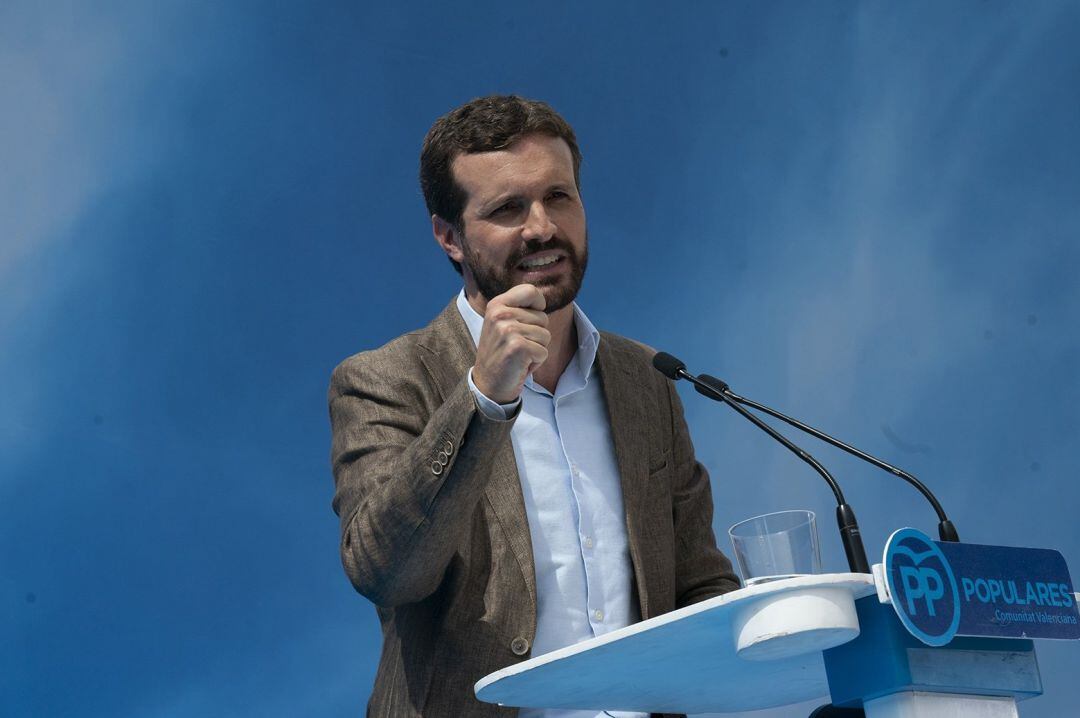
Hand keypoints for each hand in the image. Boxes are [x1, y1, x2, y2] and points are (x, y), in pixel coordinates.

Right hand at [472, 284, 549, 403]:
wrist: (487, 384)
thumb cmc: (501, 353)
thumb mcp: (503, 323)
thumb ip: (520, 309)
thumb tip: (543, 298)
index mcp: (497, 305)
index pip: (531, 291)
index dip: (538, 306)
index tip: (528, 321)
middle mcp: (501, 314)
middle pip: (543, 318)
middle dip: (536, 335)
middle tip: (516, 346)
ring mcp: (508, 330)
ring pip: (546, 336)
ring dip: (536, 350)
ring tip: (518, 355)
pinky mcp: (518, 347)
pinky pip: (544, 352)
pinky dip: (536, 362)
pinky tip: (520, 365)